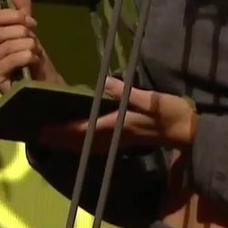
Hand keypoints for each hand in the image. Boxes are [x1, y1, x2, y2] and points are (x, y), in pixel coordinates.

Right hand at [0, 0, 64, 92]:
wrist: (45, 83)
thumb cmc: (35, 58)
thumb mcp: (29, 28)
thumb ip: (21, 6)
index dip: (15, 16)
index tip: (31, 23)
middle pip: (0, 31)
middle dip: (23, 33)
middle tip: (34, 41)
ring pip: (7, 45)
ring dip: (27, 46)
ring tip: (34, 53)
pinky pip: (8, 60)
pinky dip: (24, 57)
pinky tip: (32, 61)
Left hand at [40, 76, 198, 151]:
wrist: (188, 132)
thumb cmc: (172, 113)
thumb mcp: (152, 99)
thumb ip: (128, 92)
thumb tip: (105, 81)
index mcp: (119, 125)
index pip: (85, 129)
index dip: (64, 130)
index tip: (46, 128)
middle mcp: (115, 136)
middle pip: (82, 141)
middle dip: (60, 139)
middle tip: (39, 135)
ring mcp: (120, 141)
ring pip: (88, 145)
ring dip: (69, 144)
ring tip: (52, 138)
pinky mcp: (125, 141)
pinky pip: (97, 145)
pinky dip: (83, 143)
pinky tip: (78, 140)